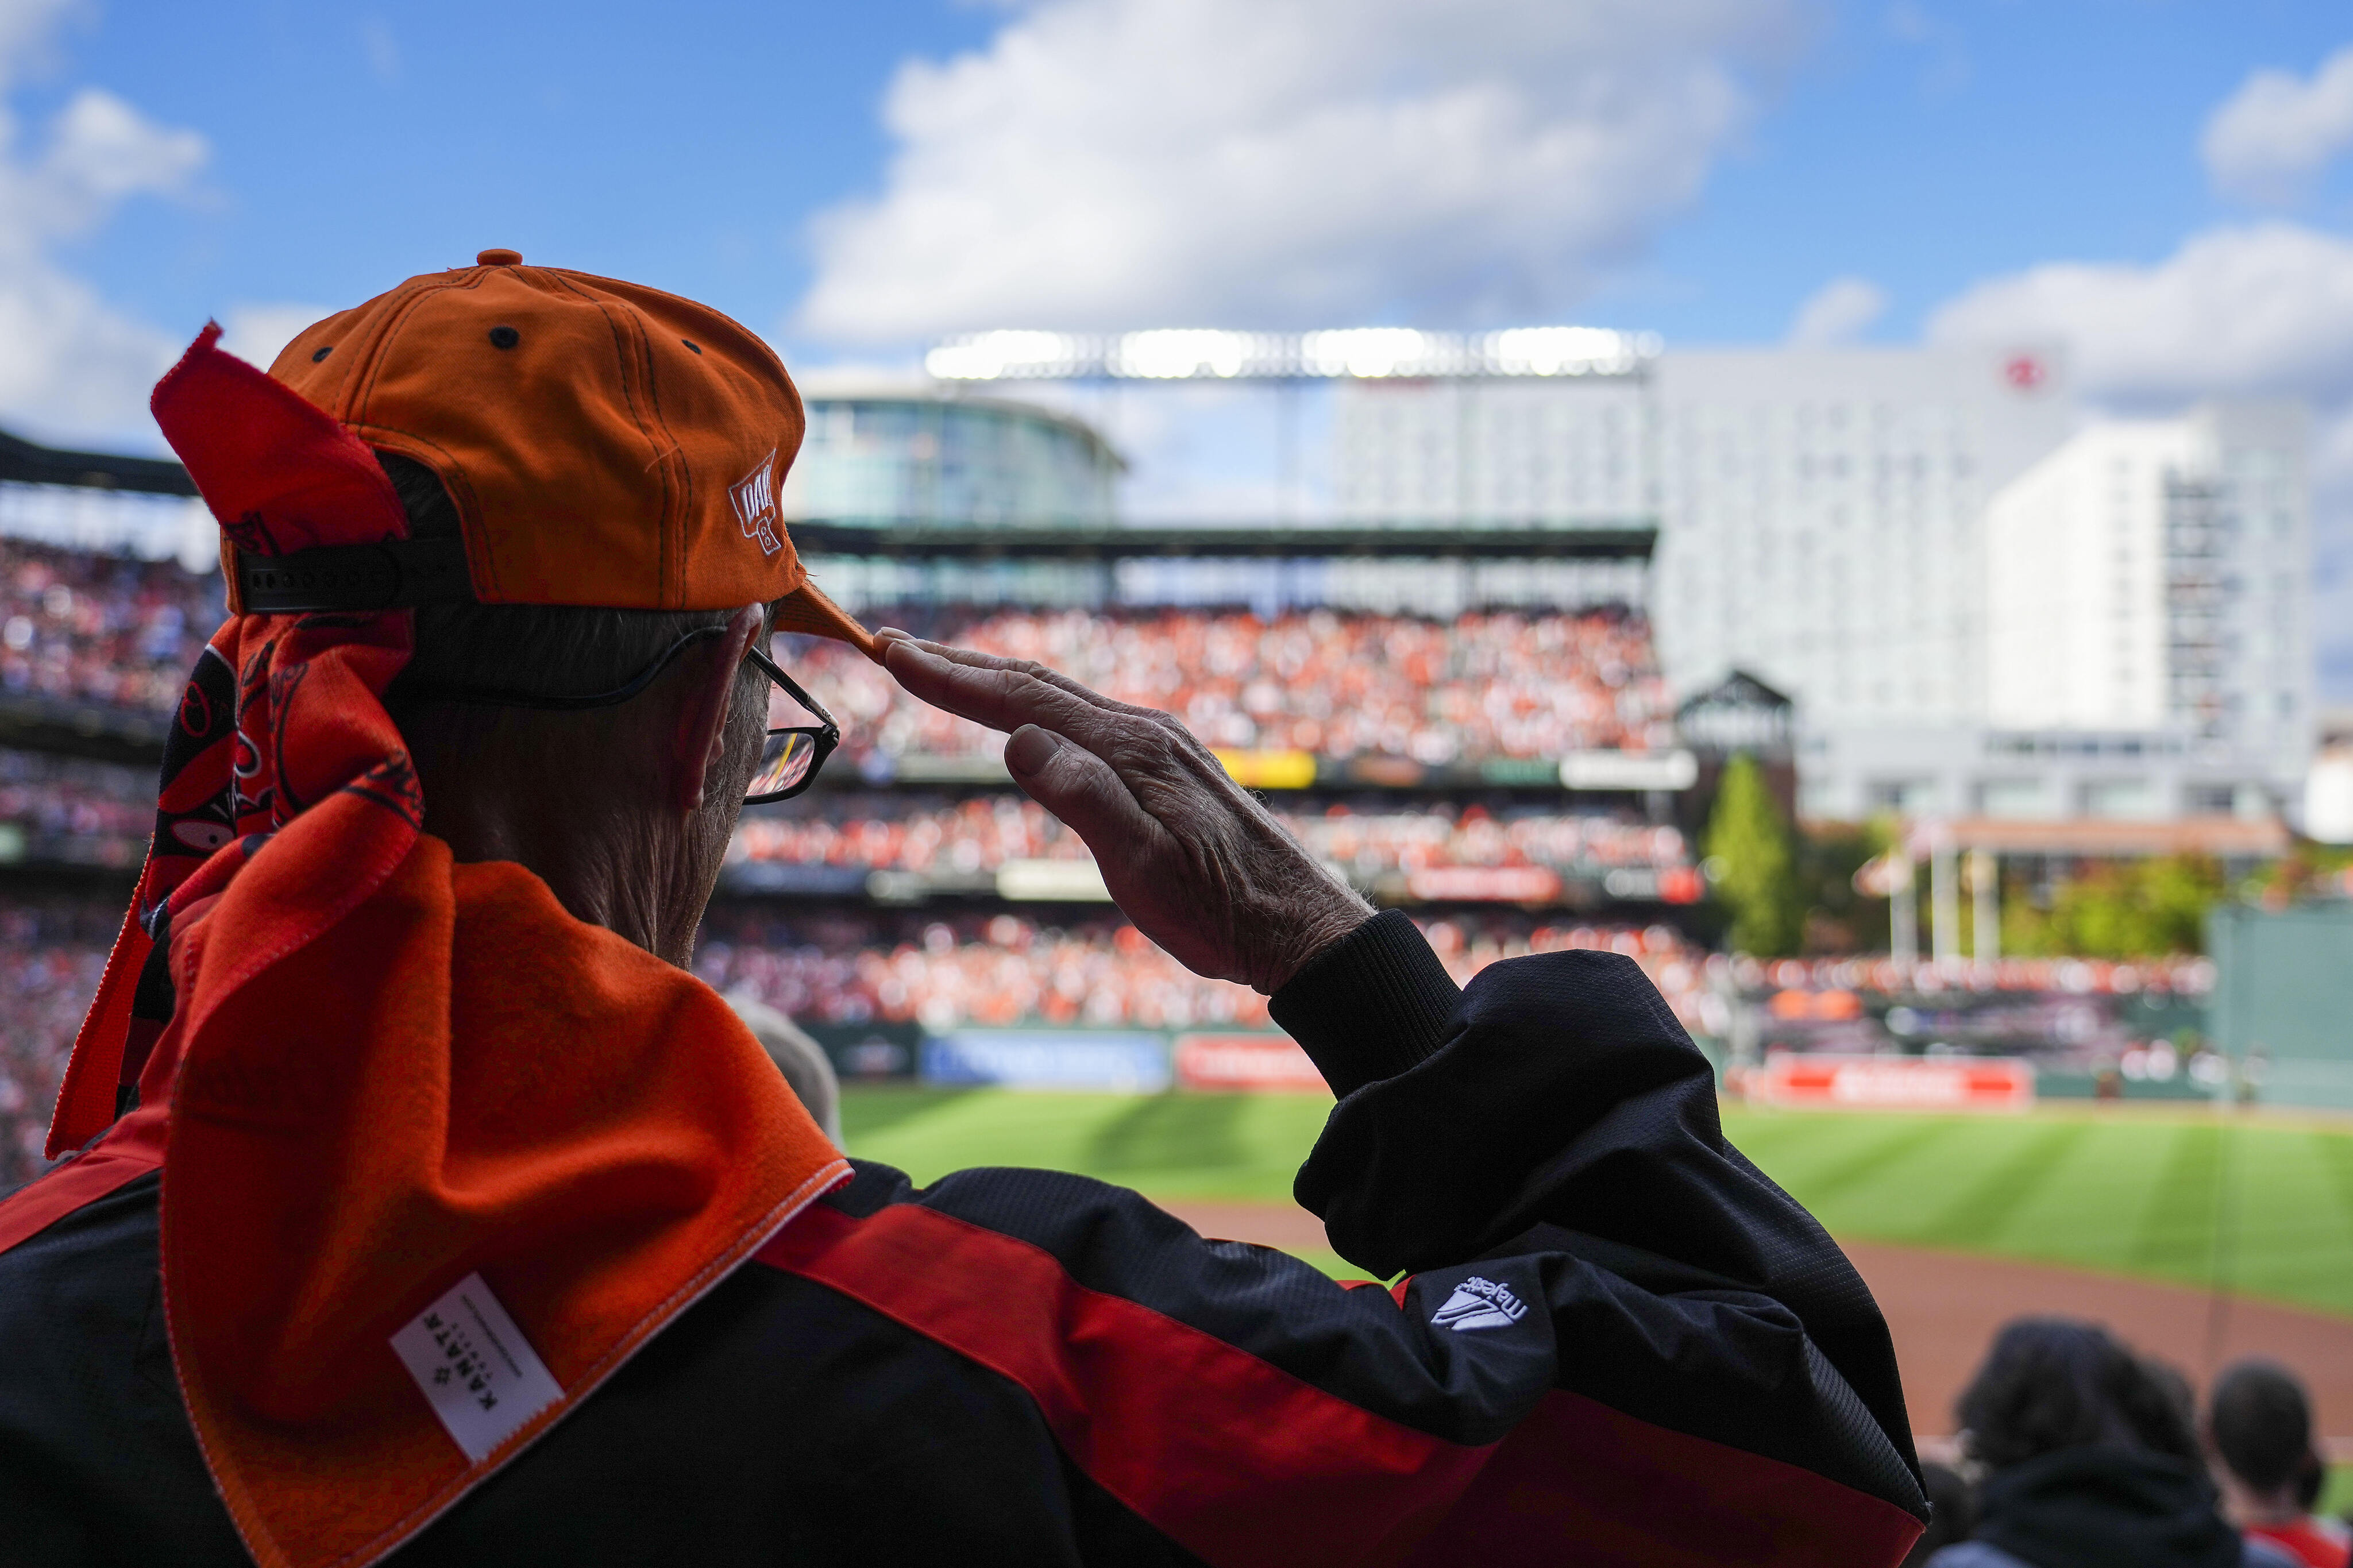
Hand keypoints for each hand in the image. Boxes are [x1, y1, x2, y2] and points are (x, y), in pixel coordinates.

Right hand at [878, 631, 1371, 993]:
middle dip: (960, 663)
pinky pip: (1085, 718)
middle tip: (893, 643)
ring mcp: (1158, 748)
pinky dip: (1037, 706)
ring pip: (1061, 698)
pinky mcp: (1167, 769)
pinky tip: (1031, 719)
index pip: (1020, 700)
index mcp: (1128, 749)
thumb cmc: (1221, 907)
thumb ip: (1083, 798)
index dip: (949, 678)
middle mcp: (1143, 733)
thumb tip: (1016, 740)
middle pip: (1036, 683)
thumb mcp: (1144, 864)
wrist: (1298, 925)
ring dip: (997, 679)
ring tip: (945, 670)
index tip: (888, 652)